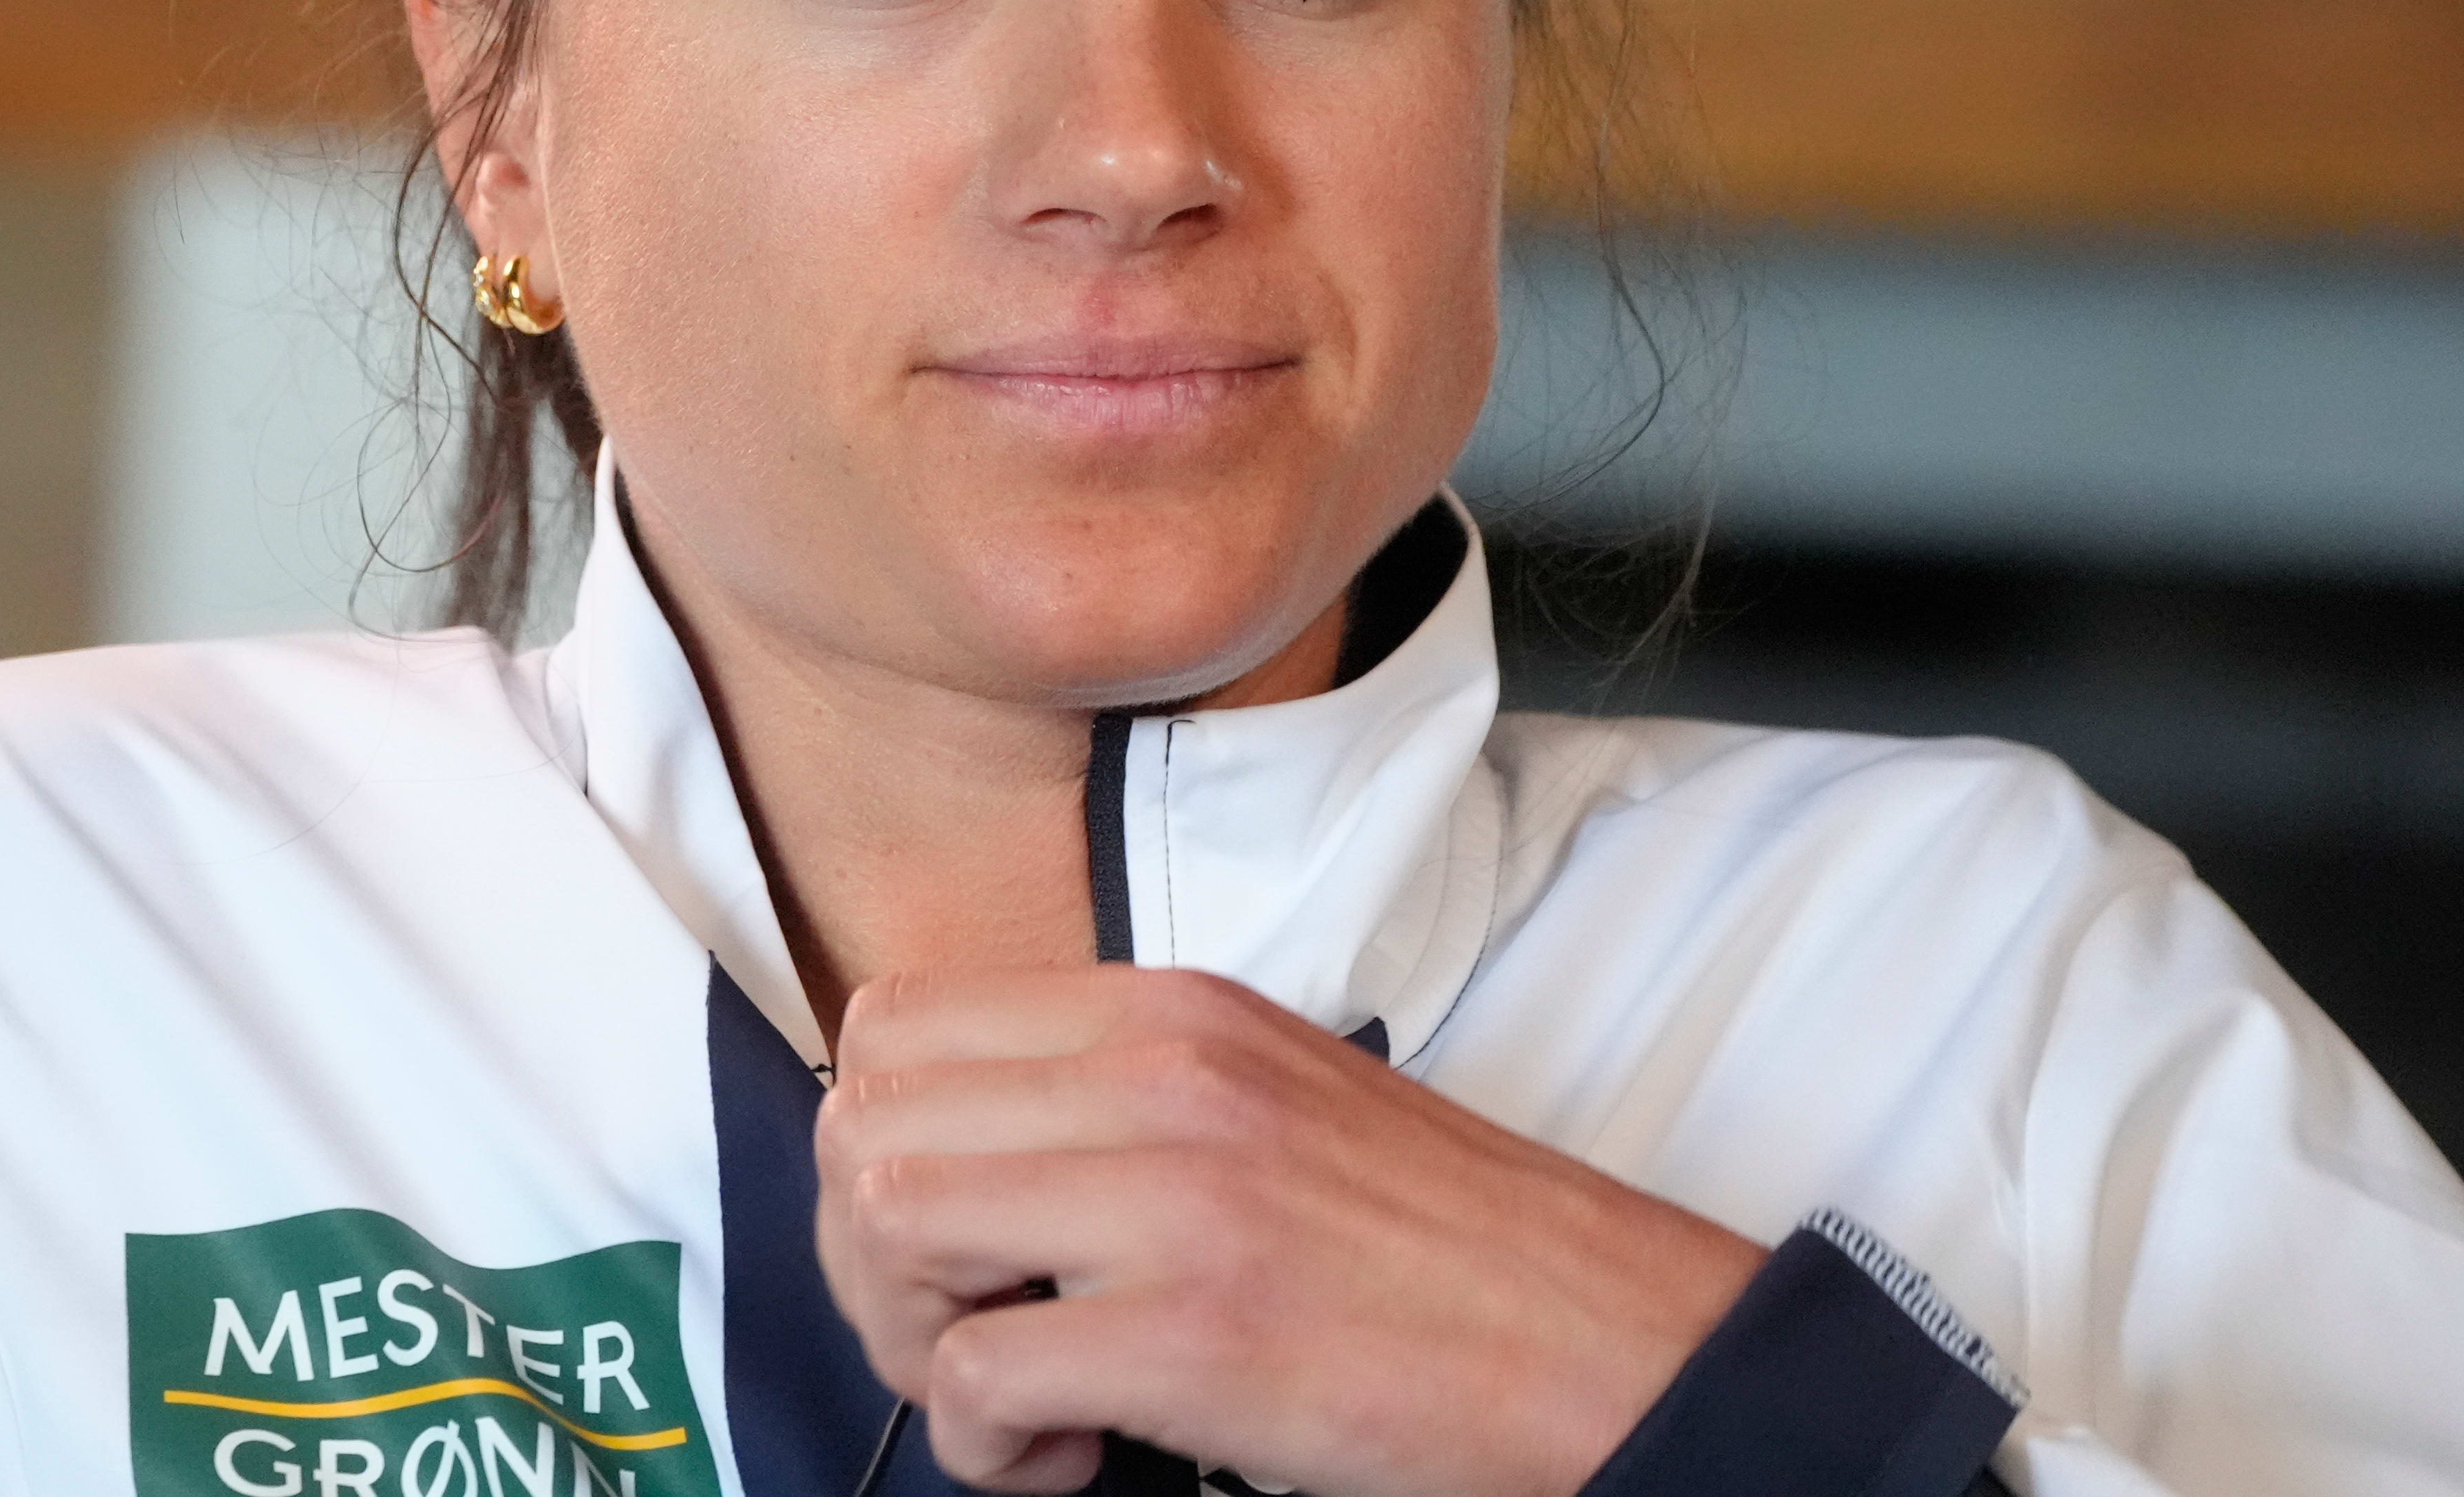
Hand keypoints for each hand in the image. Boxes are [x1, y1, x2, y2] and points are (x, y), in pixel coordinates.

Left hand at [810, 967, 1763, 1496]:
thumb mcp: (1258, 1096)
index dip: (880, 1147)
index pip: (892, 1024)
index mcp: (1164, 1010)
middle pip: (860, 1123)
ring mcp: (1176, 1195)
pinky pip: (971, 1373)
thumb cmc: (1426, 1246)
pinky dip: (985, 1440)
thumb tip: (954, 1157)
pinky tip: (1071, 1452)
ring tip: (1020, 1389)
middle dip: (872, 1257)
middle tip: (966, 1331)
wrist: (1603, 1338)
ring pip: (888, 1222)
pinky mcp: (1198, 1332)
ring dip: (916, 1340)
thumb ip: (1109, 1095)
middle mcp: (1157, 1072)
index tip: (955, 1237)